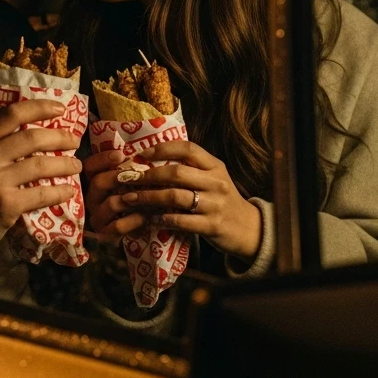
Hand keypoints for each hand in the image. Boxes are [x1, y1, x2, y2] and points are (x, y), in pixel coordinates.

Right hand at [0, 98, 82, 249]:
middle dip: (59, 137)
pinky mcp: (6, 205)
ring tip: (76, 165)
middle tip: (74, 140)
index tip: (60, 109)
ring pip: (40, 165)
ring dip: (65, 164)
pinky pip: (41, 194)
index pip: (11, 115)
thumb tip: (37, 126)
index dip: (39, 107)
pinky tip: (69, 191)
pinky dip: (60, 191)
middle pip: (31, 138)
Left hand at [88, 141, 262, 261]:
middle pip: (177, 172)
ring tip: (131, 199)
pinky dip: (162, 218)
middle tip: (128, 179)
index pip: (188, 149)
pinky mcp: (212, 226)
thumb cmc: (223, 200)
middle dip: (149, 175)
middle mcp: (216, 182)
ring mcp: (215, 204)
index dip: (163, 149)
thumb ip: (192, 169)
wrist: (249, 229)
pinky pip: (181, 220)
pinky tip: (150, 218)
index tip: (142, 154)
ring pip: (175, 196)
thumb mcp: (213, 178)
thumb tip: (153, 159)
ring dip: (149, 197)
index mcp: (215, 166)